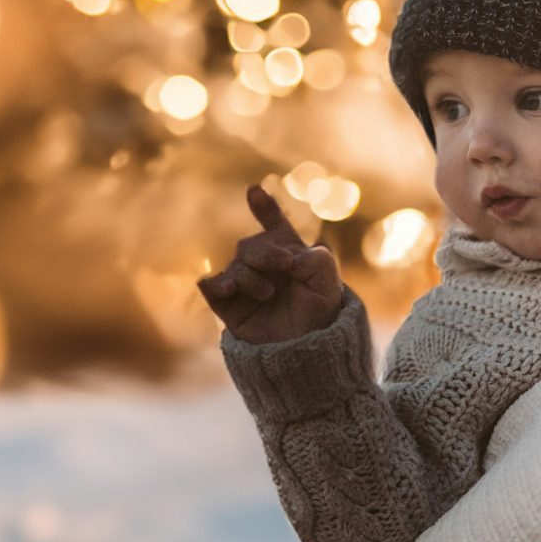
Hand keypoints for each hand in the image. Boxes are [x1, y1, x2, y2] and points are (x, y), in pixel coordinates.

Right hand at [197, 184, 344, 343]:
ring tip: (268, 294)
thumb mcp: (328, 283)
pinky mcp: (228, 306)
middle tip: (284, 267)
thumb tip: (287, 259)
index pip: (275, 227)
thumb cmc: (320, 316)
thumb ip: (314, 259)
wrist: (306, 352)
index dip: (264, 209)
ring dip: (251, 276)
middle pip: (250, 246)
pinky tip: (228, 286)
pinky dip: (216, 283)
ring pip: (235, 267)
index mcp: (288, 255)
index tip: (253, 190)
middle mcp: (263, 267)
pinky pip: (212, 287)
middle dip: (266, 252)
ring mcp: (244, 286)